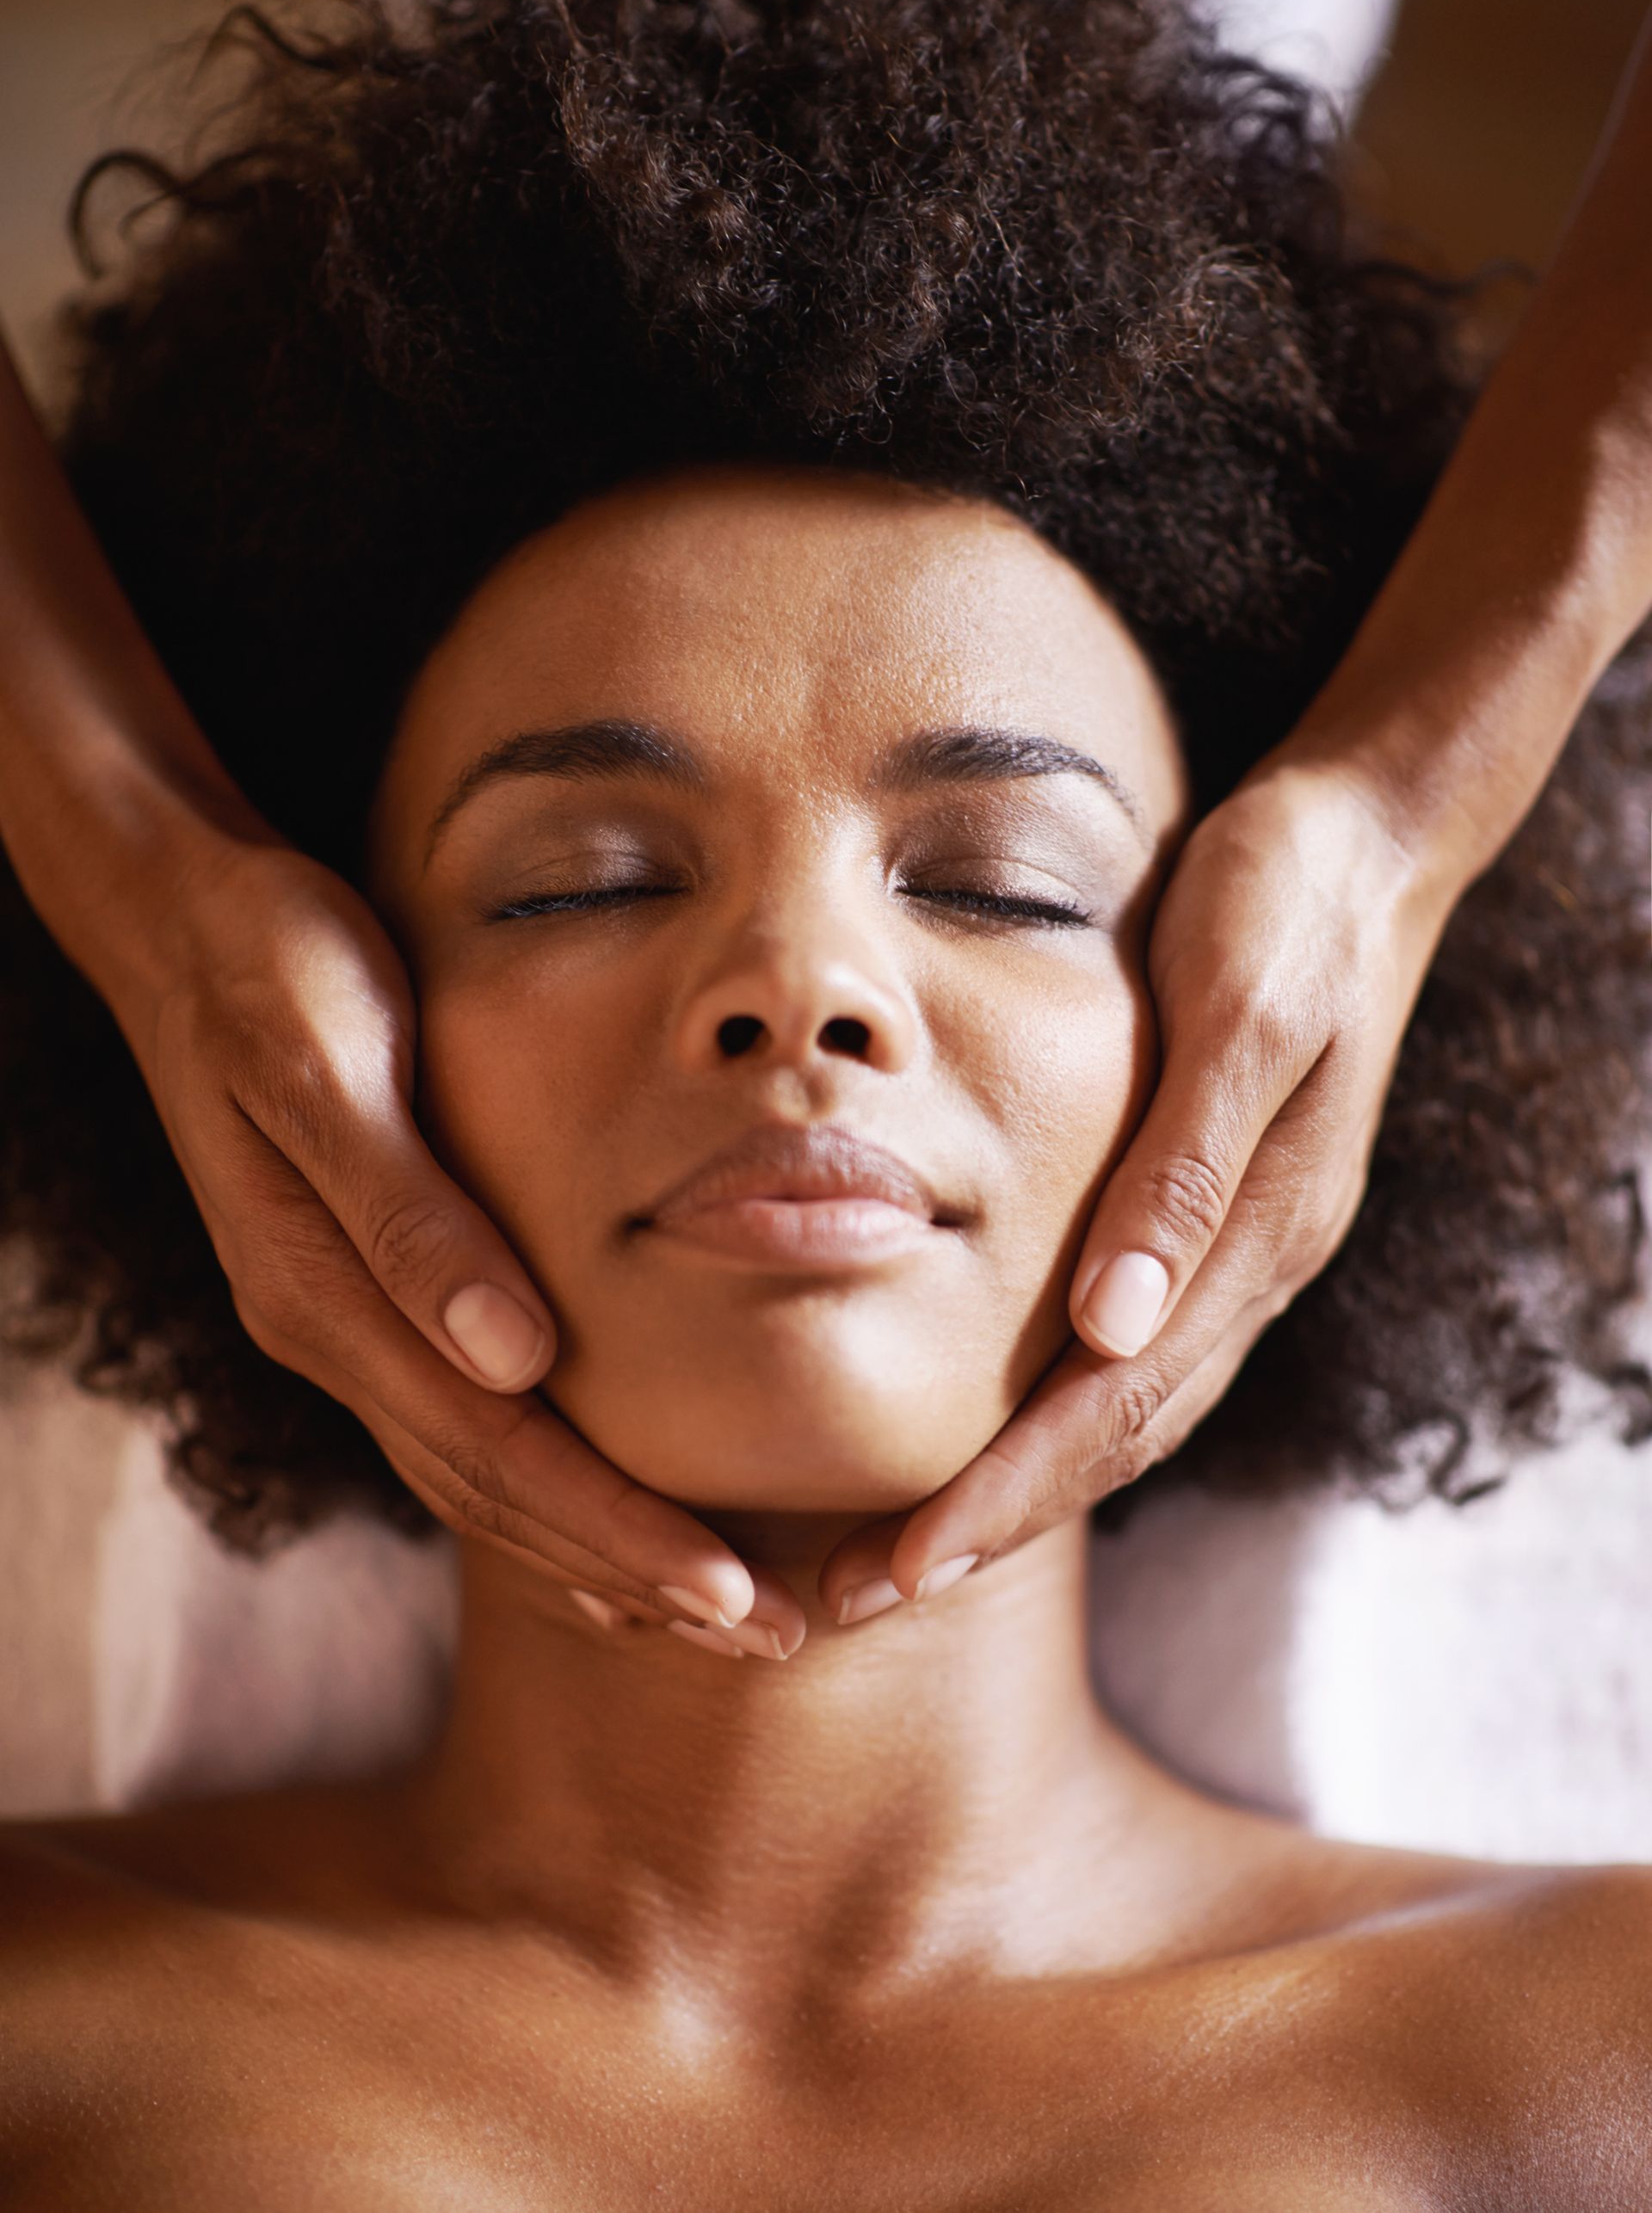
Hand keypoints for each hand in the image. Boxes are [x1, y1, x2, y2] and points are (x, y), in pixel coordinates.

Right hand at [102, 820, 804, 1649]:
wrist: (178, 921)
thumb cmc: (268, 967)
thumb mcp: (329, 1062)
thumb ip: (410, 1213)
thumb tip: (514, 1358)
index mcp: (327, 1292)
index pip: (498, 1453)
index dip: (615, 1531)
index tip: (730, 1596)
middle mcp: (331, 1333)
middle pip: (496, 1498)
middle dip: (633, 1579)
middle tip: (770, 1639)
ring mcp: (341, 1323)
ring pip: (480, 1482)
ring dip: (597, 1559)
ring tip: (714, 1619)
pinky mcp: (363, 1296)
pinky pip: (462, 1431)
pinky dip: (544, 1497)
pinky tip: (604, 1527)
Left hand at [819, 757, 1461, 1618]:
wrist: (1365, 839)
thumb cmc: (1288, 905)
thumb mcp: (1239, 1009)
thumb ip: (1183, 1166)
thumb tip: (1109, 1325)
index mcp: (1260, 1235)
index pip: (1119, 1407)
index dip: (1009, 1494)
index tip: (902, 1567)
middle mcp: (1252, 1267)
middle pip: (1114, 1440)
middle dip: (988, 1526)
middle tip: (858, 1597)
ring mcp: (1238, 1250)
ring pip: (1122, 1411)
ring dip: (1013, 1490)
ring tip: (897, 1553)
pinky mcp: (1213, 1217)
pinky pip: (1127, 1352)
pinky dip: (1050, 1415)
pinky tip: (981, 1432)